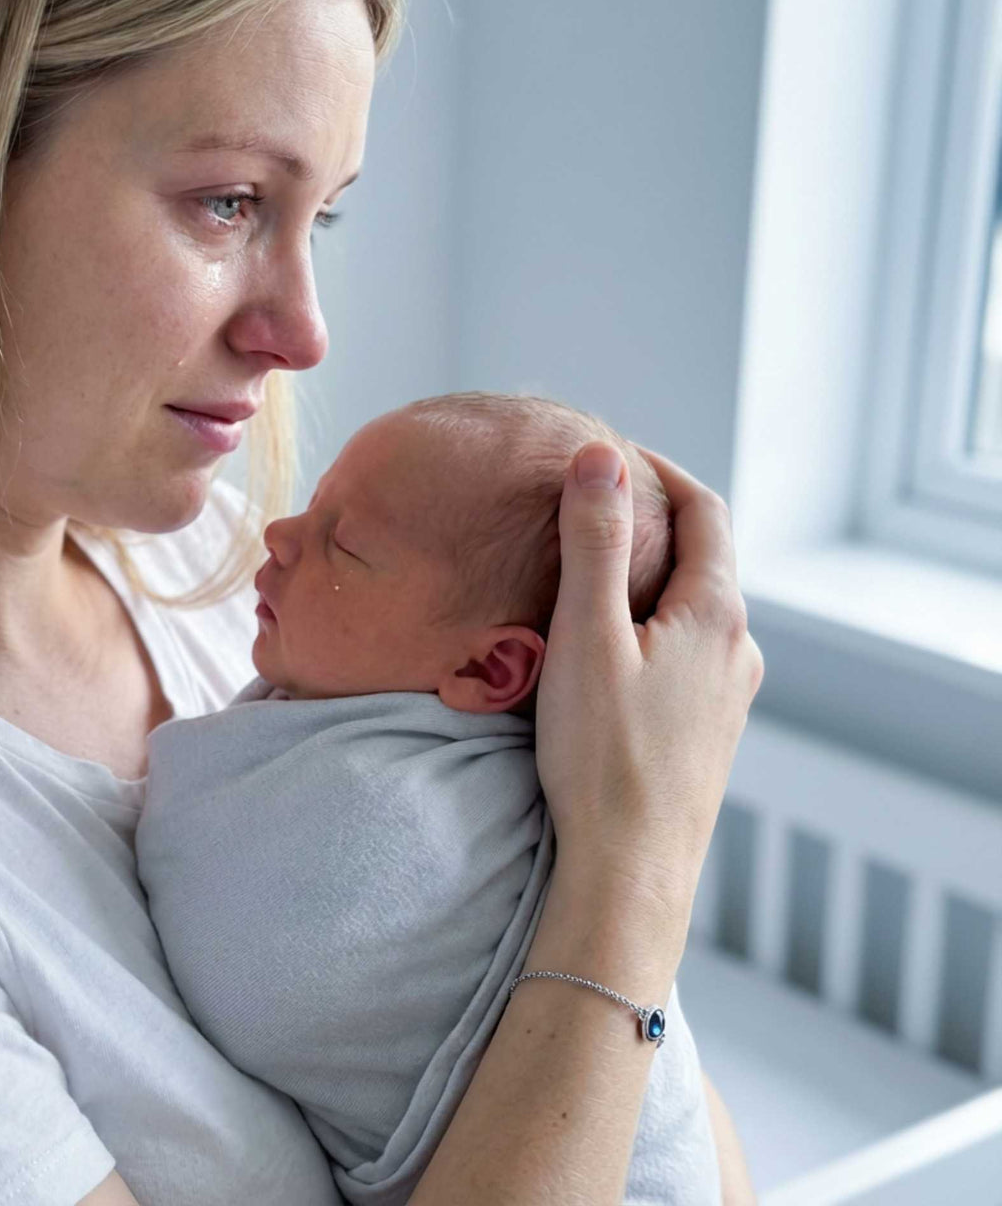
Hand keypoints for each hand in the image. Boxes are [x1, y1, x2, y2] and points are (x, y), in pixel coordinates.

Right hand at [534, 442, 762, 906]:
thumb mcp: (587, 634)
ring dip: (650, 578)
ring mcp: (730, 693)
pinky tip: (611, 649)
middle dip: (651, 523)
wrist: (631, 869)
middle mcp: (737, 648)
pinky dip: (653, 625)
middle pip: (703, 558)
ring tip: (590, 576)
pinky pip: (688, 652)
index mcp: (716, 614)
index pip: (706, 509)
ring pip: (693, 609)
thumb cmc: (603, 755)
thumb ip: (594, 541)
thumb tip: (602, 456)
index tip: (612, 456)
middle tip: (590, 510)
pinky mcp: (710, 728)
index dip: (661, 471)